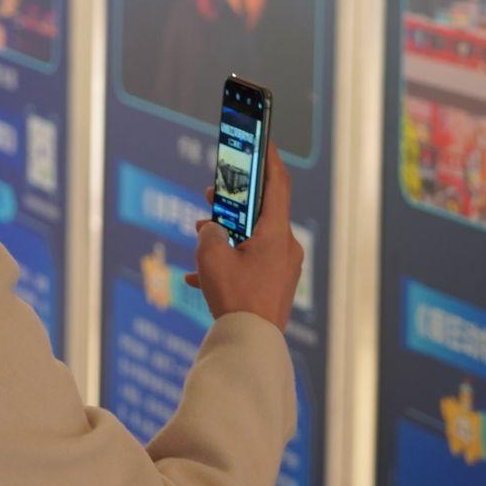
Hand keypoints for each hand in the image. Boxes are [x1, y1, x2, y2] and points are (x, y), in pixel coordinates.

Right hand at [184, 142, 302, 333]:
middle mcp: (286, 247)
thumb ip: (209, 233)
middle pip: (261, 211)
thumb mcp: (212, 257)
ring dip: (227, 232)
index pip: (276, 183)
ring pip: (253, 238)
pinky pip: (251, 264)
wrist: (252, 345)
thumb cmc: (235, 298)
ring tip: (201, 230)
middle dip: (233, 201)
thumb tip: (212, 229)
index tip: (261, 140)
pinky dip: (230, 261)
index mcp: (276, 233)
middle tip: (212, 192)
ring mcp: (283, 268)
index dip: (268, 158)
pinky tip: (200, 276)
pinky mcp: (276, 285)